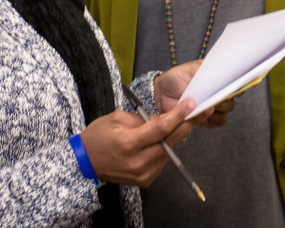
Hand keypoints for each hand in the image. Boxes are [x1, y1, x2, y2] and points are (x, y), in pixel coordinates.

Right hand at [79, 97, 196, 186]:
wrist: (86, 162)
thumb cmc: (98, 136)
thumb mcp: (117, 118)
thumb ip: (143, 119)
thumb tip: (165, 118)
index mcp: (129, 143)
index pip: (160, 128)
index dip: (178, 116)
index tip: (191, 105)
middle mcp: (138, 161)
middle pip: (170, 142)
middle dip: (185, 125)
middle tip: (198, 112)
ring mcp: (142, 173)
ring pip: (168, 152)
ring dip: (175, 136)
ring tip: (177, 123)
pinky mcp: (145, 180)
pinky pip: (162, 161)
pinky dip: (165, 148)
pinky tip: (162, 139)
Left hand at [152, 60, 235, 128]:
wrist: (162, 94)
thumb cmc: (176, 78)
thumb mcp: (190, 69)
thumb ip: (206, 72)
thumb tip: (220, 77)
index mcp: (217, 76)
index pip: (235, 79)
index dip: (239, 82)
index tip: (239, 83)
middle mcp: (218, 91)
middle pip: (233, 96)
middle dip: (224, 96)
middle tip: (213, 94)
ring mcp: (214, 105)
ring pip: (227, 110)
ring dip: (217, 107)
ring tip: (204, 103)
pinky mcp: (209, 118)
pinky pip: (219, 121)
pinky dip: (213, 118)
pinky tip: (202, 113)